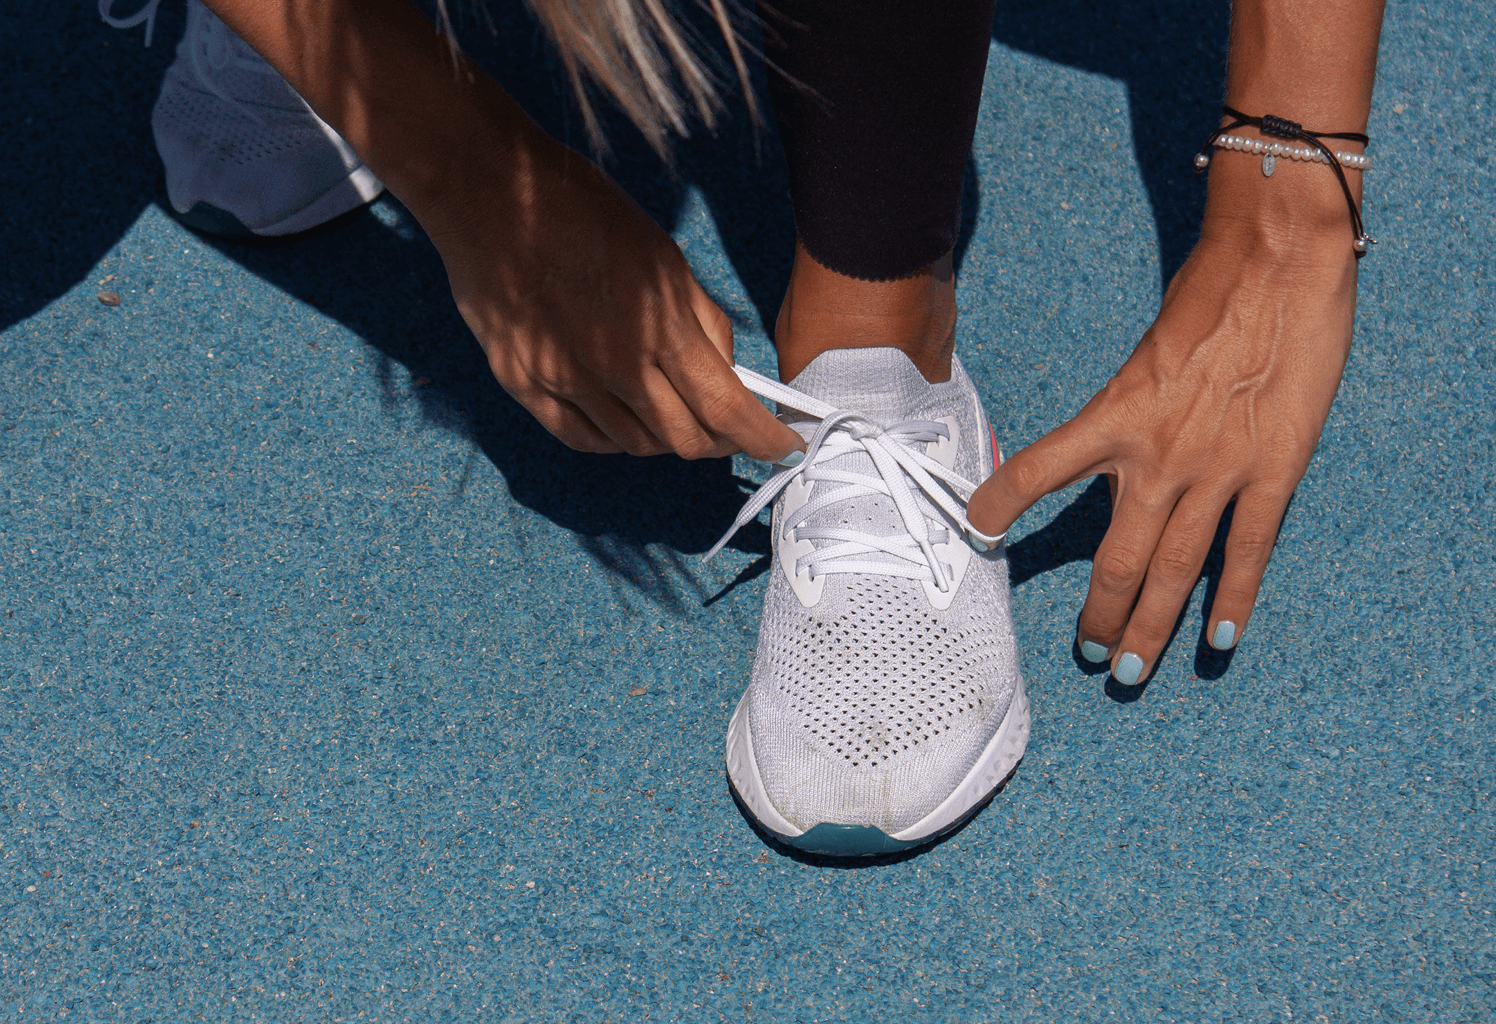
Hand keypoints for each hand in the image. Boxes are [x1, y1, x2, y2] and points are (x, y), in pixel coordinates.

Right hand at [428, 132, 803, 461]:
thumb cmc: (581, 211)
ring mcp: (565, 380)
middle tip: (728, 430)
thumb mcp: (664, 256)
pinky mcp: (523, 383)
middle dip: (718, 442)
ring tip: (675, 414)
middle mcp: (615, 366)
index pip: (725, 409)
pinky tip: (626, 419)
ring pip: (636, 444)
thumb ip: (702, 321)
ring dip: (667, 438)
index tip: (780, 447)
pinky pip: (582, 437)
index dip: (760, 439)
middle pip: (684, 439)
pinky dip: (615, 438)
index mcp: (660, 328)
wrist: (491, 193)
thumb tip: (727, 371)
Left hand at [969, 226, 1357, 683]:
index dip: (1000, 507)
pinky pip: (1246, 551)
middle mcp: (1156, 457)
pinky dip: (1232, 600)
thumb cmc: (1208, 296)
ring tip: (1131, 673)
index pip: (1036, 473)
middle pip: (1115, 560)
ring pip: (1174, 572)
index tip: (978, 534)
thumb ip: (1126, 409)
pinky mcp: (1273, 471)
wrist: (1279, 264)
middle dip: (1100, 615)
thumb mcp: (1145, 355)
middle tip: (1090, 653)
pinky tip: (1219, 640)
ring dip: (1151, 628)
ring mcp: (1216, 470)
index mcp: (1113, 418)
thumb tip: (1110, 446)